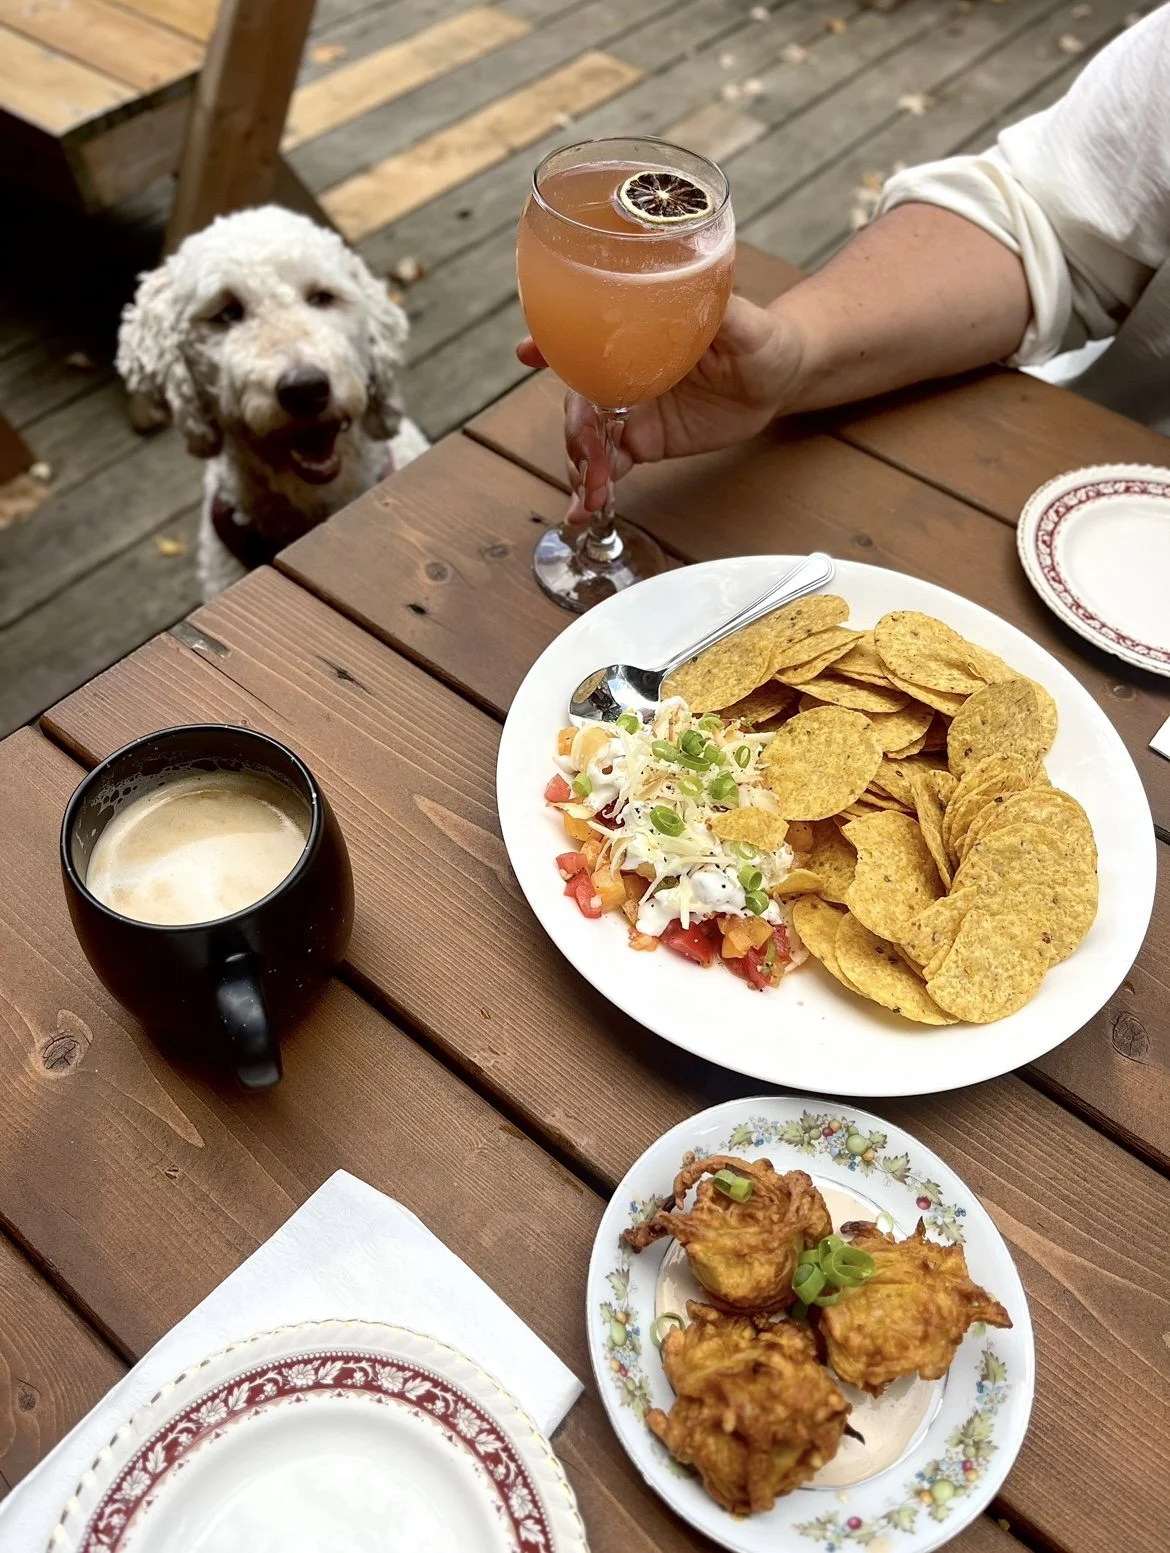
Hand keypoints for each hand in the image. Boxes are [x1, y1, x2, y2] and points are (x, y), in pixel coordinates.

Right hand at [515, 294, 802, 518]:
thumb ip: (718, 308)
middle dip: (576, 433)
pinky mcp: (643, 442)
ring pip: (589, 438)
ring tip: (589, 497)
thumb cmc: (763, 337)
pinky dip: (594, 488)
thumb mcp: (743, 319)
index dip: (554, 346)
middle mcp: (624, 369)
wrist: (779, 379)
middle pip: (581, 400)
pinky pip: (610, 465)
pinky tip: (585, 511)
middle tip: (589, 461)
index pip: (585, 338)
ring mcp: (630, 409)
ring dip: (581, 467)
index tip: (528, 353)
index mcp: (639, 335)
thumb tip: (697, 282)